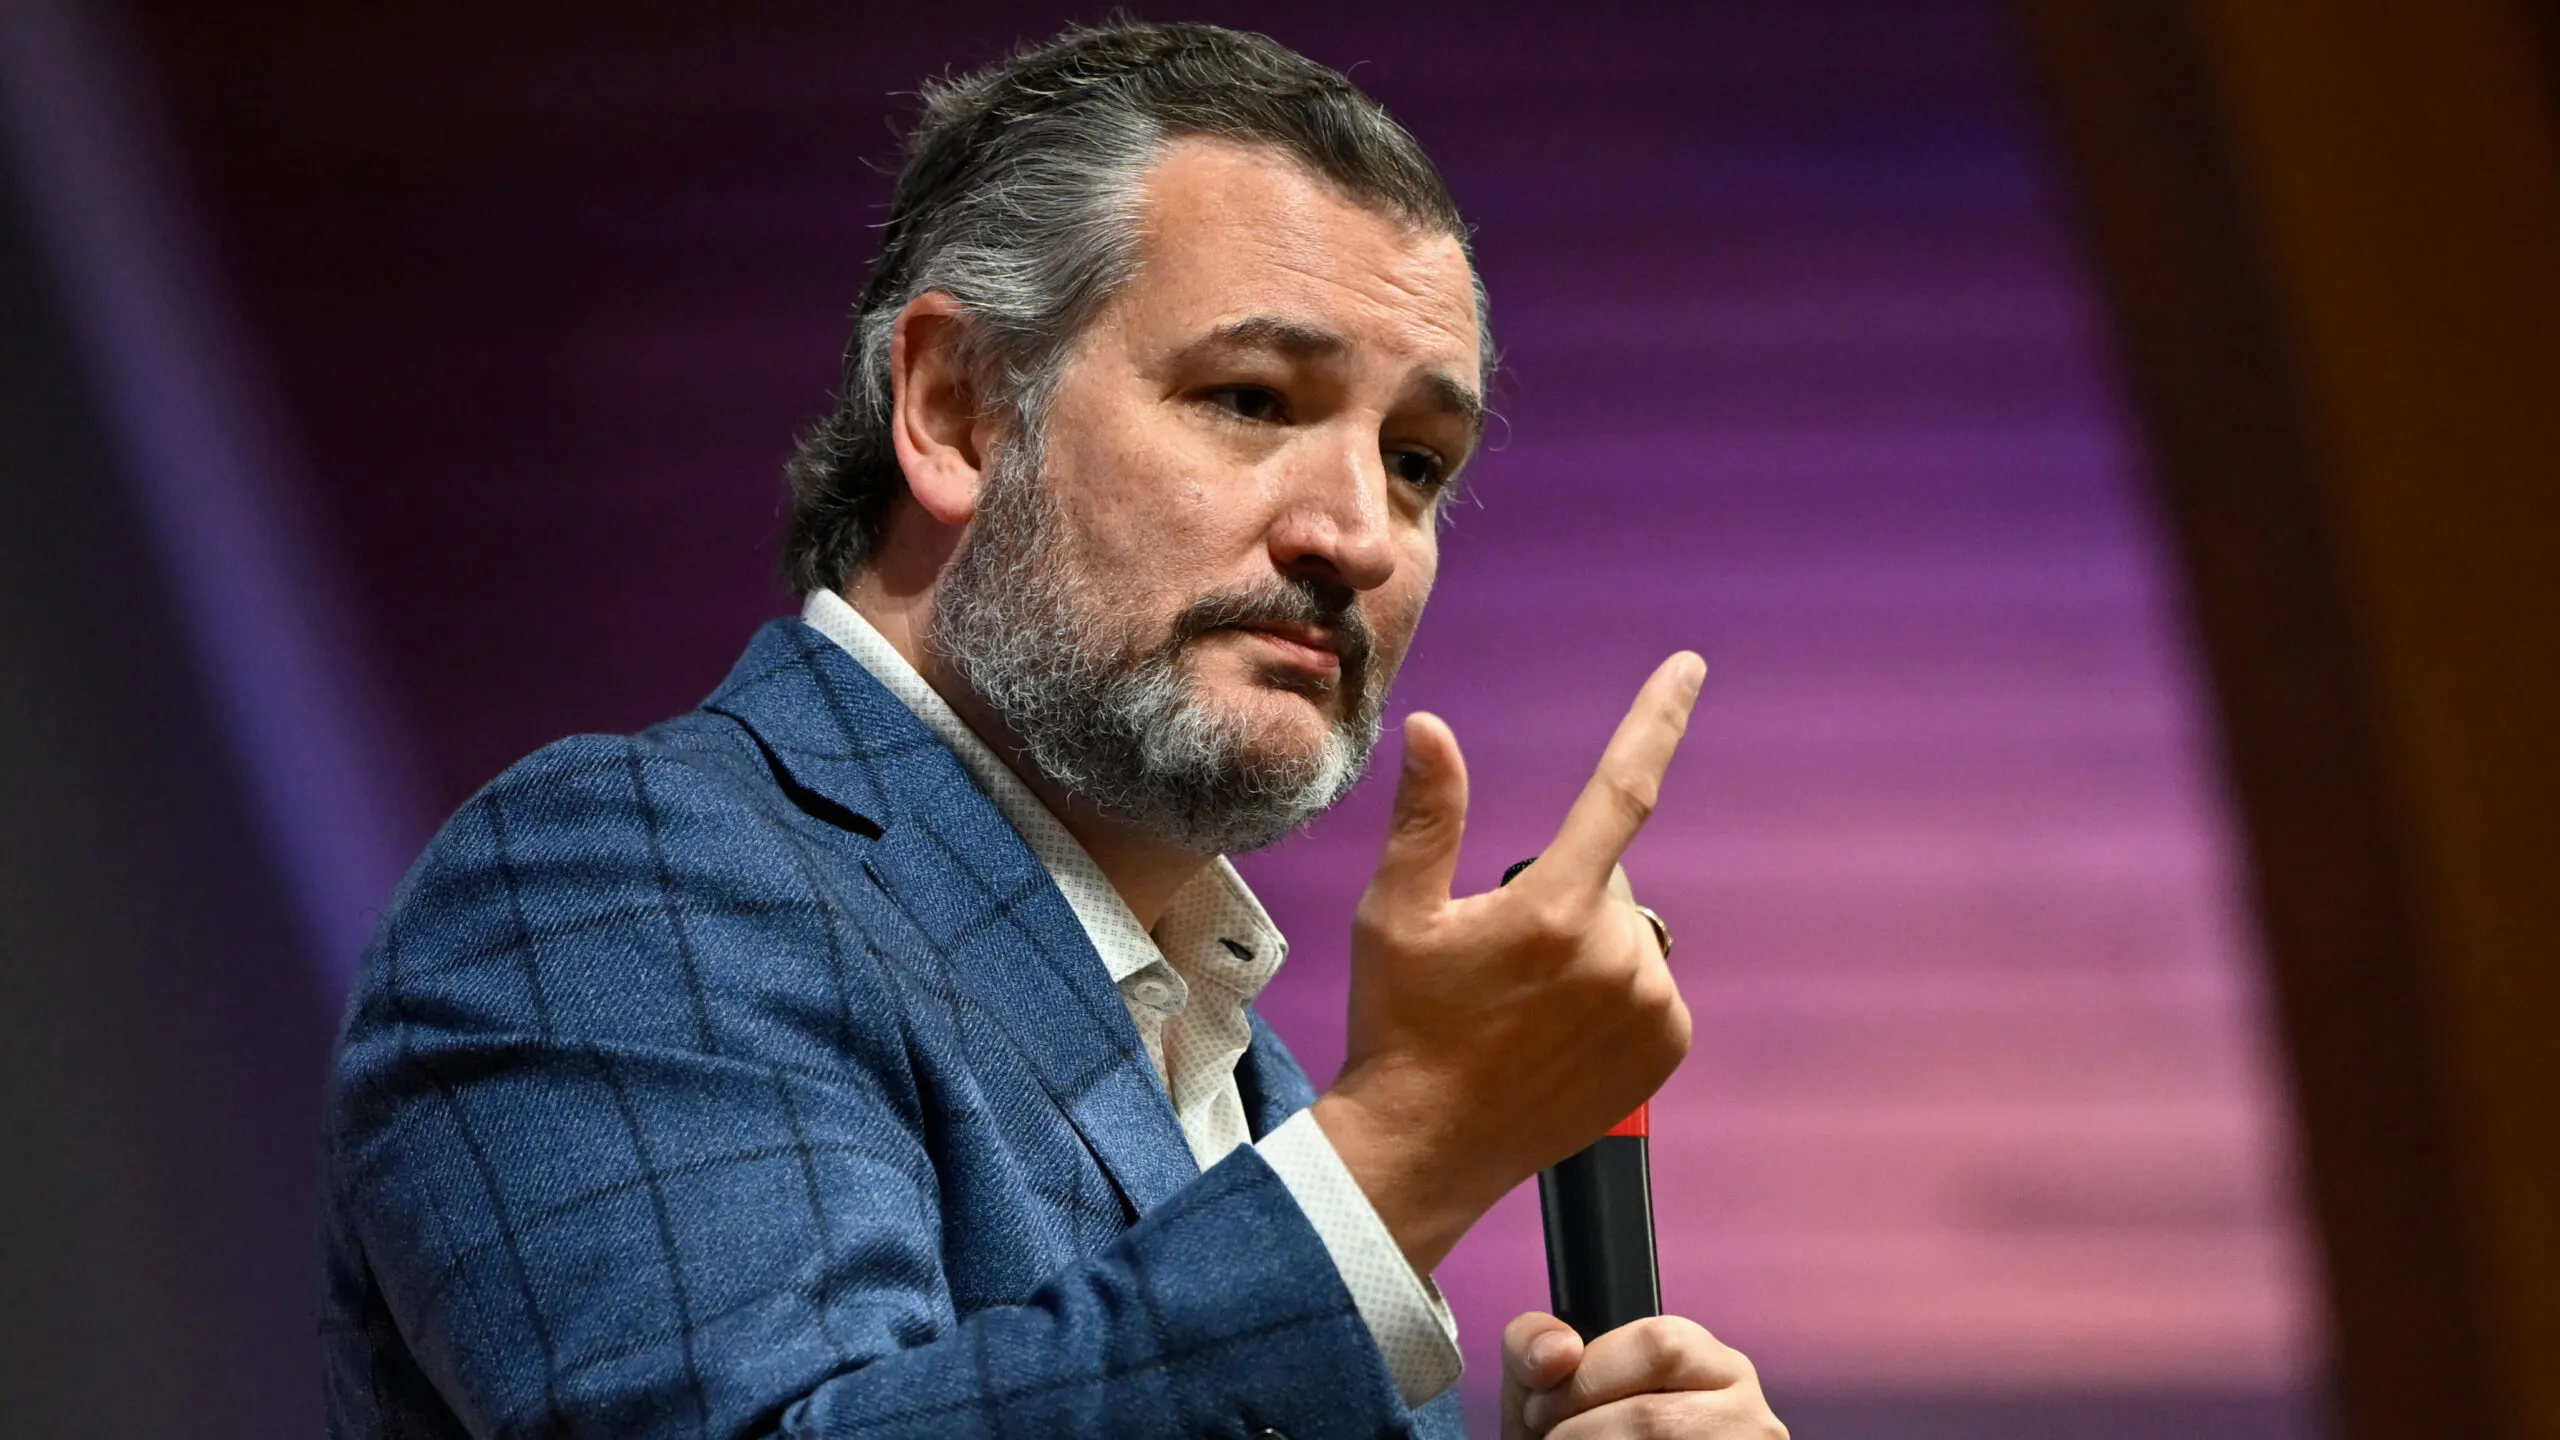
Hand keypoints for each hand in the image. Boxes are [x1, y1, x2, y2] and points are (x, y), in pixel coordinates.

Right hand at [1312, 652, 1704, 1273]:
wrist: (1425, 1147)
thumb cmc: (1401, 1028)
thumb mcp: (1394, 915)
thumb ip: (1427, 818)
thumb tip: (1433, 728)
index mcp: (1551, 909)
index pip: (1620, 790)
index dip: (1657, 719)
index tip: (1688, 668)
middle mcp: (1615, 954)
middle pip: (1604, 879)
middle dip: (1561, 897)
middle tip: (1499, 957)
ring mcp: (1649, 1005)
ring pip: (1625, 935)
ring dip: (1586, 950)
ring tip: (1523, 1006)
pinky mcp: (1666, 1047)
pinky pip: (1649, 986)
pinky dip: (1612, 995)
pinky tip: (1558, 1033)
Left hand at [1503, 1312, 1785, 1438]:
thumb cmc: (1581, 1437)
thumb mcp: (1553, 1387)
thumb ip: (1534, 1345)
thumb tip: (1559, 1350)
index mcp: (1714, 1365)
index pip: (1660, 1344)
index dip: (1587, 1378)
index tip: (1541, 1408)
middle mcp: (1748, 1411)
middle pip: (1653, 1416)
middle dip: (1582, 1430)